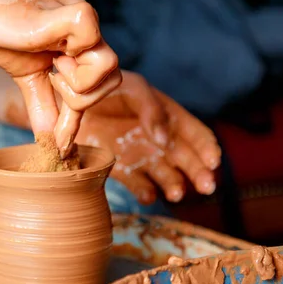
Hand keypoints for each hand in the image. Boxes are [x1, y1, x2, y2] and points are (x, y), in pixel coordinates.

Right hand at [0, 0, 120, 156]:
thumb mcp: (26, 77)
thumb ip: (42, 106)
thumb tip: (50, 144)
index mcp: (80, 45)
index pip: (97, 87)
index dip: (76, 119)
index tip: (60, 147)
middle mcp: (89, 31)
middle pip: (113, 80)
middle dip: (79, 95)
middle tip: (51, 77)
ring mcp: (86, 20)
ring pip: (110, 67)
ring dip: (75, 79)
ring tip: (51, 61)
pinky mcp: (78, 14)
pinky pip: (96, 52)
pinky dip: (72, 60)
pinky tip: (48, 46)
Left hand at [75, 71, 221, 203]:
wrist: (69, 102)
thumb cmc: (106, 88)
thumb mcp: (132, 89)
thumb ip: (152, 110)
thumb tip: (165, 140)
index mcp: (168, 117)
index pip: (196, 136)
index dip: (208, 149)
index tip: (213, 162)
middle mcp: (159, 140)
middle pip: (187, 161)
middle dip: (200, 174)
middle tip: (206, 186)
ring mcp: (141, 156)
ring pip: (167, 176)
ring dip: (175, 186)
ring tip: (176, 193)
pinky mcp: (121, 169)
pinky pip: (138, 185)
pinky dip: (145, 193)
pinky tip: (148, 195)